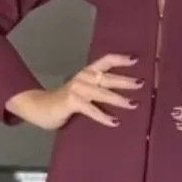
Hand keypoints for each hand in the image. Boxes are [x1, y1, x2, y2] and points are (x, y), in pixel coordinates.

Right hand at [9, 55, 140, 130]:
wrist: (40, 108)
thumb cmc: (65, 101)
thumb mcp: (83, 91)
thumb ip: (98, 90)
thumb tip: (125, 94)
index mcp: (87, 72)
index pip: (106, 60)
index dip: (121, 59)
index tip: (137, 60)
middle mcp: (84, 77)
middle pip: (108, 77)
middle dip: (126, 81)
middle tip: (141, 84)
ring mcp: (77, 89)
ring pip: (103, 93)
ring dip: (120, 99)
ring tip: (134, 104)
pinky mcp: (72, 101)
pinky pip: (92, 110)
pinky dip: (104, 117)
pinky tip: (115, 122)